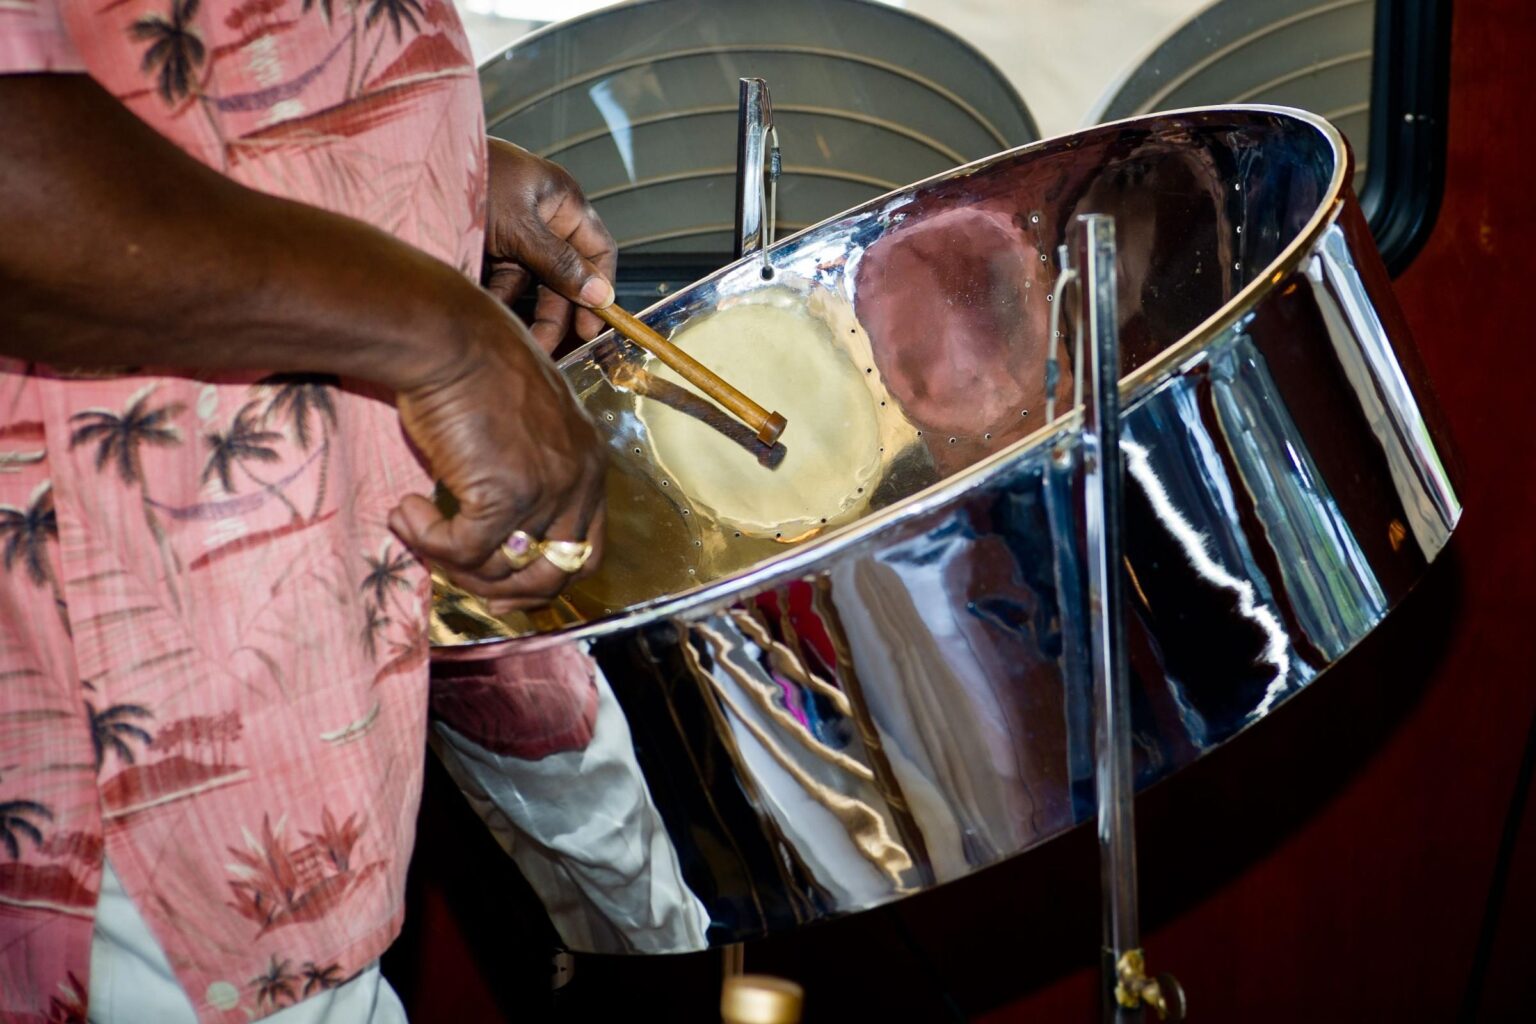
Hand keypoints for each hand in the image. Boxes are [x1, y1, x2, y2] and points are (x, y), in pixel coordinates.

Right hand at [388, 308, 606, 611]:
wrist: (448, 334)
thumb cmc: (471, 364)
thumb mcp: (517, 420)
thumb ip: (523, 471)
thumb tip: (492, 533)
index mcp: (587, 462)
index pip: (587, 550)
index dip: (545, 576)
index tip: (502, 582)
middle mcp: (578, 480)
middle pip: (556, 573)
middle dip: (506, 589)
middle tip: (458, 576)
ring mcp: (547, 489)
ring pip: (504, 569)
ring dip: (454, 562)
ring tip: (417, 528)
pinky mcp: (506, 494)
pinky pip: (464, 550)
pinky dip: (428, 541)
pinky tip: (406, 510)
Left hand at [483, 139, 616, 353]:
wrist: (404, 168)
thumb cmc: (467, 177)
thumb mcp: (519, 226)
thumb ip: (559, 263)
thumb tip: (600, 296)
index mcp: (561, 201)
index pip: (597, 250)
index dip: (599, 288)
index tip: (591, 327)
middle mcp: (542, 218)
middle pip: (564, 276)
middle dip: (555, 313)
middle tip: (546, 349)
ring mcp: (514, 233)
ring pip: (531, 285)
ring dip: (523, 313)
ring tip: (514, 339)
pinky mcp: (486, 247)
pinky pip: (501, 282)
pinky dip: (496, 300)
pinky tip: (487, 317)